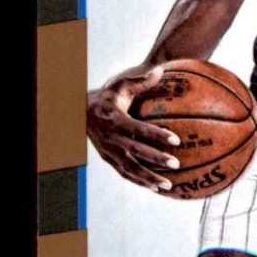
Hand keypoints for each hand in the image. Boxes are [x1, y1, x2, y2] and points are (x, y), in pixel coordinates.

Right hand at [87, 65, 181, 192]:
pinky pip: (125, 174)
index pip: (139, 129)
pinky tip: (155, 188)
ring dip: (149, 178)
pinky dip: (139, 182)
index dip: (158, 135)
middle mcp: (111, 138)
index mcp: (116, 119)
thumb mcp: (121, 86)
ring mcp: (109, 152)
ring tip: (168, 185)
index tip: (176, 140)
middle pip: (136, 151)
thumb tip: (161, 69)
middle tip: (176, 164)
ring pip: (130, 168)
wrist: (80, 114)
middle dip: (156, 159)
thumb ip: (141, 80)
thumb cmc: (107, 97)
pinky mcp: (108, 160)